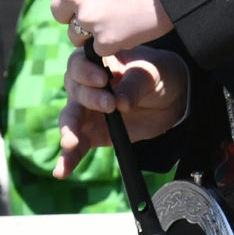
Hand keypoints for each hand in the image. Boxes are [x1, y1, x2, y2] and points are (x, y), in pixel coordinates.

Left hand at [44, 0, 170, 53]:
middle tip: (104, 10)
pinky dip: (114, 42)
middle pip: (60, 13)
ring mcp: (87, 18)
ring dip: (92, 32)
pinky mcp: (105, 39)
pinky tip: (132, 28)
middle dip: (77, 14)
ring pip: (76, 35)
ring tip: (120, 20)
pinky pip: (100, 48)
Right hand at [55, 45, 187, 178]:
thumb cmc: (158, 74)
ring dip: (69, 132)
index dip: (85, 72)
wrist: (172, 96)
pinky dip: (68, 159)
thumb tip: (121, 103)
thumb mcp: (152, 73)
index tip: (103, 80)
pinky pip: (77, 147)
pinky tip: (61, 171)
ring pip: (70, 120)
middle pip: (74, 91)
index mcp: (97, 63)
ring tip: (71, 144)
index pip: (78, 63)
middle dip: (88, 99)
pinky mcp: (93, 134)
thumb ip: (135, 84)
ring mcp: (87, 111)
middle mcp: (86, 86)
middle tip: (110, 106)